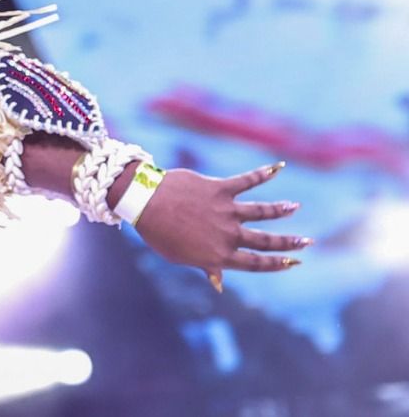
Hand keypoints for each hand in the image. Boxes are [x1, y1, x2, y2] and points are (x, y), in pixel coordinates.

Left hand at [133, 162, 307, 286]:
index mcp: (219, 255)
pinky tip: (278, 167)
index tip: (295, 263)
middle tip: (308, 242)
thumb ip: (205, 266)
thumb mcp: (181, 256)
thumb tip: (219, 285)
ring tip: (296, 207)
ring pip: (262, 212)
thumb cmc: (159, 233)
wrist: (143, 203)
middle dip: (289, 242)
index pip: (255, 263)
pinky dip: (264, 173)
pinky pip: (247, 180)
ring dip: (281, 210)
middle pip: (265, 240)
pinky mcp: (220, 188)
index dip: (277, 264)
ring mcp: (226, 211)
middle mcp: (227, 235)